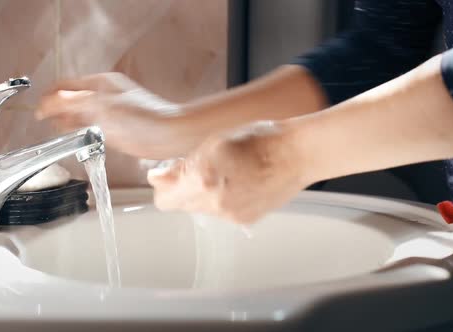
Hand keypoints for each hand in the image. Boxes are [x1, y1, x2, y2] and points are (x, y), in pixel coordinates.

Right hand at [37, 72, 197, 158]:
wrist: (170, 136)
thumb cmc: (146, 119)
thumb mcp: (103, 108)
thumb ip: (75, 104)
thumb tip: (50, 102)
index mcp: (100, 84)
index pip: (65, 87)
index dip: (49, 98)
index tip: (38, 111)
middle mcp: (103, 95)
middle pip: (71, 99)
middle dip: (56, 109)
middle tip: (44, 121)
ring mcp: (109, 112)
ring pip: (80, 113)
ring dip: (67, 121)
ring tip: (57, 129)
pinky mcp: (115, 128)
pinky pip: (90, 126)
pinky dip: (80, 130)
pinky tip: (77, 137)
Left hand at [147, 122, 310, 222]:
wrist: (297, 154)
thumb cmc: (260, 139)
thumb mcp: (213, 142)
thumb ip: (181, 164)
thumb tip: (156, 177)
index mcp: (201, 180)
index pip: (164, 199)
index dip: (164, 185)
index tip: (168, 174)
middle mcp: (214, 203)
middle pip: (181, 206)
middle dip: (183, 189)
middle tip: (198, 169)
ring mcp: (231, 215)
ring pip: (201, 210)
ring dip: (203, 194)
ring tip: (224, 173)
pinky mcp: (245, 220)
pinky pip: (221, 213)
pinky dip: (223, 200)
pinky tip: (238, 183)